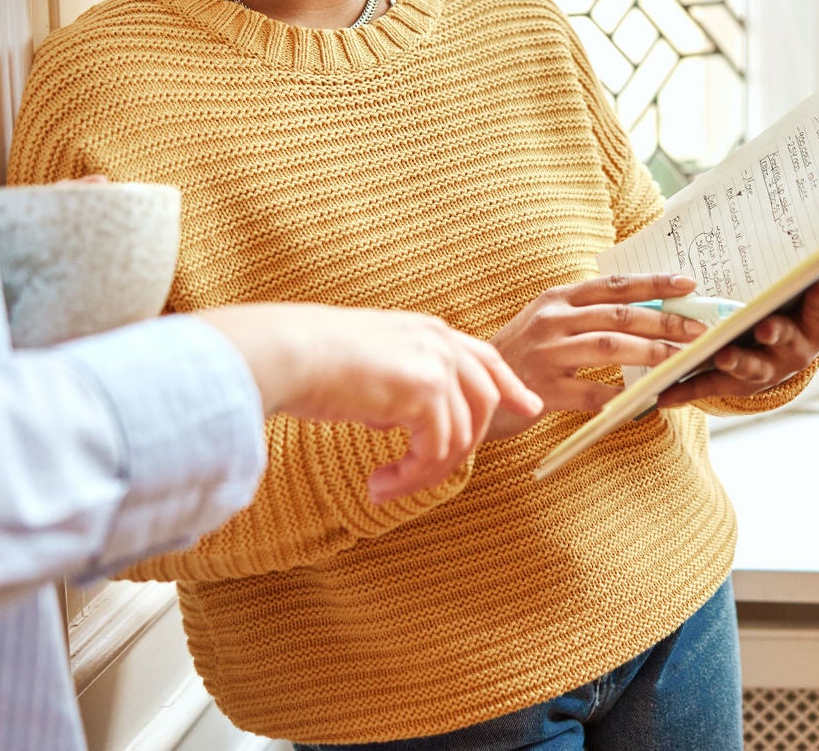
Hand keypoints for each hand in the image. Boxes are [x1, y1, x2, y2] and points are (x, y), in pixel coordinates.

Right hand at [193, 304, 540, 502]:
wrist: (289, 352)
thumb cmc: (310, 359)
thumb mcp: (368, 363)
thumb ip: (396, 384)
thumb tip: (396, 419)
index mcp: (428, 331)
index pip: (484, 358)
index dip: (510, 386)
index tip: (529, 408)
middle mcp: (440, 343)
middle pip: (484, 403)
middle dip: (463, 448)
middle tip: (420, 479)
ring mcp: (438, 365)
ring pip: (462, 435)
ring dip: (425, 473)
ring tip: (385, 487)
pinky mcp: (427, 393)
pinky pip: (437, 450)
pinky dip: (412, 476)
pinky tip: (380, 483)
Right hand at [484, 273, 709, 439]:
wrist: (473, 387)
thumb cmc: (519, 355)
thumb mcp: (546, 322)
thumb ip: (586, 315)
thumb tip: (643, 313)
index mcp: (557, 299)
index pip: (615, 285)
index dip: (654, 283)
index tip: (688, 284)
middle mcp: (552, 320)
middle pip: (620, 315)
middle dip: (665, 322)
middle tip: (700, 331)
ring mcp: (546, 354)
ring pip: (611, 347)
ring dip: (653, 354)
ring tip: (683, 361)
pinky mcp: (543, 389)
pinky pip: (594, 393)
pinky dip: (625, 397)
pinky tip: (649, 401)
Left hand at [654, 247, 818, 409]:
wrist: (781, 364)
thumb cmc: (803, 317)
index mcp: (817, 327)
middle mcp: (792, 353)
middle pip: (786, 343)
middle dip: (776, 333)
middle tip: (765, 324)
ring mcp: (762, 372)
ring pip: (749, 367)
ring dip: (735, 360)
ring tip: (721, 352)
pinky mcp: (731, 385)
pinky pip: (707, 387)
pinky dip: (684, 391)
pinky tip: (661, 394)